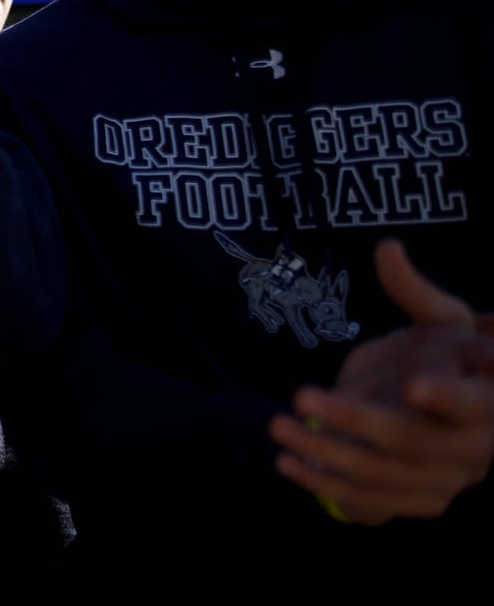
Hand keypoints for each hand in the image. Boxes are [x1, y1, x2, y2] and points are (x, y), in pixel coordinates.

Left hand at [270, 239, 493, 523]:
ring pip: (381, 476)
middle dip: (351, 420)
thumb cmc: (445, 355)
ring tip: (276, 427)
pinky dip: (325, 487)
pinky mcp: (420, 502)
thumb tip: (387, 247)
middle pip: (410, 440)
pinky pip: (371, 503)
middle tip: (298, 397)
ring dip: (323, 455)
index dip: (447, 395)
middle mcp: (473, 448)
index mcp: (487, 400)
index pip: (474, 402)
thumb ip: (413, 291)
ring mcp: (446, 480)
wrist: (450, 407)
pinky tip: (287, 464)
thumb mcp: (440, 319)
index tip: (411, 383)